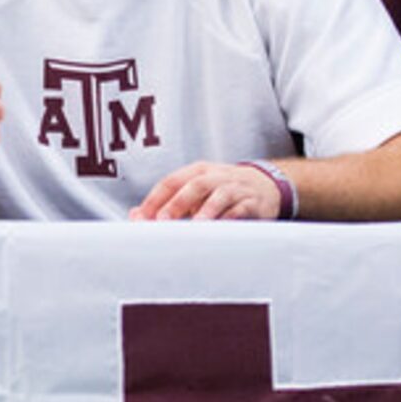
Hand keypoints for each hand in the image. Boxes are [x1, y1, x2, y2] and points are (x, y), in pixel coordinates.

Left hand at [130, 160, 283, 221]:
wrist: (265, 186)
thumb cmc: (222, 191)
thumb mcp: (195, 191)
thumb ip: (167, 202)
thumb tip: (135, 215)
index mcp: (197, 172)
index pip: (171, 181)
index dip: (155, 199)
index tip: (141, 218)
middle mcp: (216, 176)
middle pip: (194, 185)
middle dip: (177, 203)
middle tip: (163, 221)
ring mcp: (235, 188)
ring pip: (220, 195)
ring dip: (206, 210)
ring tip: (196, 225)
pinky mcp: (253, 203)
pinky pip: (241, 209)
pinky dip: (230, 218)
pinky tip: (220, 229)